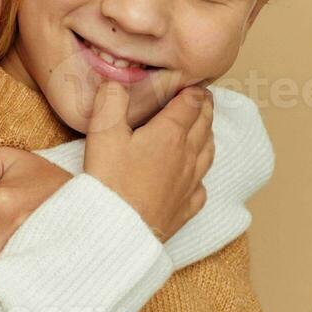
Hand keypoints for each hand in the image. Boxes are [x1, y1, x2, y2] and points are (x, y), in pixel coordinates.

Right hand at [84, 82, 214, 242]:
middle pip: (204, 125)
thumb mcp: (103, 133)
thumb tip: (117, 82)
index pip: (191, 104)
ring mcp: (189, 184)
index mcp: (170, 134)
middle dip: (204, 108)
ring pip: (208, 152)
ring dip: (208, 135)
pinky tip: (196, 176)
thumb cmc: (109, 181)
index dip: (193, 90)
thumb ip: (111, 100)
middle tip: (202, 98)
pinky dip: (201, 174)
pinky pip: (201, 187)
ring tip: (204, 128)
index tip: (193, 83)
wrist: (116, 229)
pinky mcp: (185, 208)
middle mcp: (187, 156)